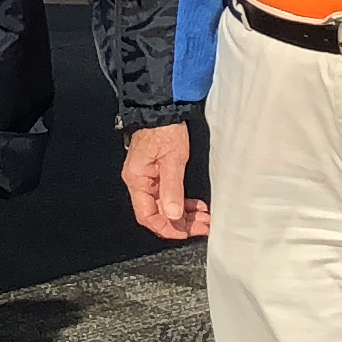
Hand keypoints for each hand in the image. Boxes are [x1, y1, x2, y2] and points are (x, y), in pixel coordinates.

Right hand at [121, 122, 210, 239]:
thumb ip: (172, 189)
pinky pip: (167, 195)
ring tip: (204, 218)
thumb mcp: (173, 160)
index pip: (148, 216)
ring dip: (184, 214)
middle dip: (180, 223)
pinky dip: (182, 202)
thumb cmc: (164, 129)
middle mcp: (139, 181)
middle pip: (157, 213)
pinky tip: (196, 205)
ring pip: (164, 206)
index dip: (167, 228)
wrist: (162, 108)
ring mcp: (147, 177)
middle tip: (203, 226)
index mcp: (137, 180)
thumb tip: (173, 216)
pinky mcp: (156, 172)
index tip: (186, 233)